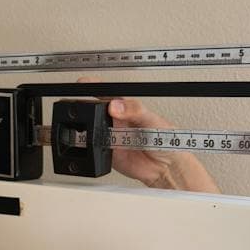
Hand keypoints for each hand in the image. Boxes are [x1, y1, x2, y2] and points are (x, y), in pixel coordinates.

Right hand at [72, 77, 218, 191]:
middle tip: (88, 110)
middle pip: (93, 109)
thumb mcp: (152, 119)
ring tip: (97, 130)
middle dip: (85, 107)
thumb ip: (135, 111)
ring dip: (87, 128)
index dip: (93, 85)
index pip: (106, 93)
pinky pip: (93, 148)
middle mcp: (116, 120)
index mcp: (126, 107)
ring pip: (90, 128)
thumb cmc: (165, 138)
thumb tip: (116, 105)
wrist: (166, 166)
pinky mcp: (107, 152)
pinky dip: (90, 146)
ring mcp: (110, 135)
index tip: (83, 83)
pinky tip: (98, 145)